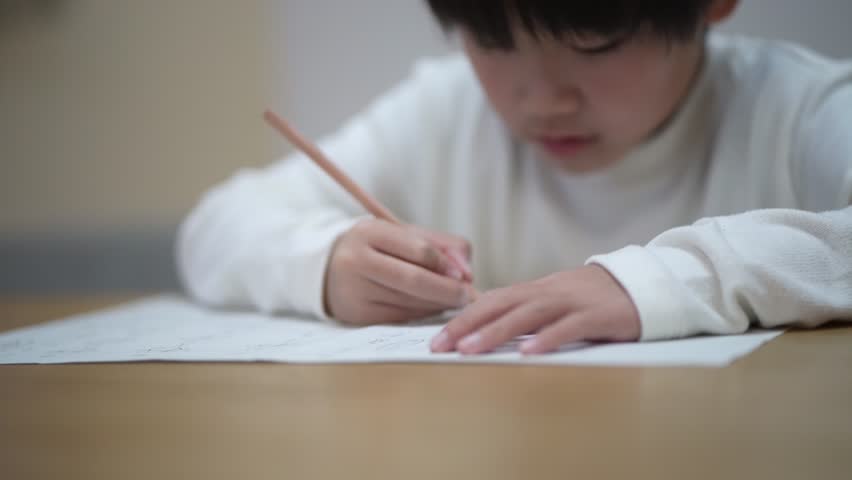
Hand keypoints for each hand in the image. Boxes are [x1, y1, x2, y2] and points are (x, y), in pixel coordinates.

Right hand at [325, 218, 474, 325]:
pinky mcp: (357, 315)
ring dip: (437, 305)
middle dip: (447, 291)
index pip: (419, 250)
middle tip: (466, 296)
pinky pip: (400, 318)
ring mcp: (354, 290)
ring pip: (409, 303)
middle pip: (414, 280)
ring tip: (451, 302)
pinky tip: (430, 309)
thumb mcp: (404, 236)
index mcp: (369, 232)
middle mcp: (356, 260)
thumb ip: (443, 245)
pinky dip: (421, 315)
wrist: (330, 270)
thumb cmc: (378, 250)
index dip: (447, 265)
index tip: (464, 275)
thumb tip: (467, 274)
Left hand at [430, 265, 640, 354]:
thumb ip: (523, 311)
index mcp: (534, 290)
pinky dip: (548, 338)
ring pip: (528, 314)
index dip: (461, 318)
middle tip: (439, 346)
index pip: (490, 301)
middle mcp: (547, 292)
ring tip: (470, 349)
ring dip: (496, 331)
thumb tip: (484, 326)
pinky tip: (529, 353)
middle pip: (500, 305)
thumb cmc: (591, 298)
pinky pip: (569, 327)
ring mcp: (572, 302)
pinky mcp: (598, 316)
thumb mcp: (553, 300)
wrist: (643, 284)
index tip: (436, 339)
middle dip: (466, 325)